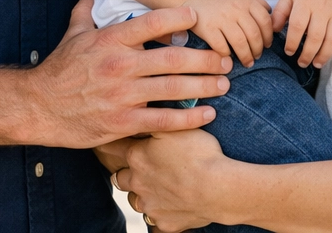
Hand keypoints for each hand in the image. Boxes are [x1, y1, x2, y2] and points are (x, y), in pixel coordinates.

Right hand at [21, 0, 231, 147]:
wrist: (38, 106)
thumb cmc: (60, 68)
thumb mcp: (74, 34)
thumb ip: (86, 10)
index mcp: (111, 40)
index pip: (152, 22)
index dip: (178, 17)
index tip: (197, 16)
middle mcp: (120, 65)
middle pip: (173, 59)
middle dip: (205, 59)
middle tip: (226, 58)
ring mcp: (122, 95)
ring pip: (173, 89)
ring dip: (204, 86)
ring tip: (224, 83)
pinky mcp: (123, 123)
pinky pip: (163, 121)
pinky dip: (189, 119)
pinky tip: (208, 115)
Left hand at [118, 129, 232, 231]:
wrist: (218, 187)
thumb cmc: (198, 152)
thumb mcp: (174, 126)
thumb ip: (154, 119)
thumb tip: (141, 111)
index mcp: (137, 157)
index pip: (114, 148)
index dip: (114, 143)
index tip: (115, 140)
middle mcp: (137, 183)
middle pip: (119, 178)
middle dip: (127, 172)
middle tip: (141, 166)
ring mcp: (149, 206)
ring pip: (135, 200)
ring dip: (142, 193)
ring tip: (160, 185)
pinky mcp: (163, 224)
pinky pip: (155, 219)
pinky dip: (162, 211)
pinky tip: (175, 202)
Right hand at [181, 0, 271, 65]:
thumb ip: (255, 1)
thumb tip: (271, 14)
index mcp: (245, 0)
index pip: (265, 21)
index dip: (268, 36)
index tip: (266, 45)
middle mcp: (235, 8)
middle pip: (254, 34)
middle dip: (258, 49)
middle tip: (257, 57)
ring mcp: (221, 18)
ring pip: (241, 43)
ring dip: (246, 56)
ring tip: (247, 62)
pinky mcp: (207, 28)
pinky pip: (222, 47)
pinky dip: (227, 55)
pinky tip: (228, 57)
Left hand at [271, 0, 331, 66]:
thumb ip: (281, 11)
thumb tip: (273, 31)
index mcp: (305, 1)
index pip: (298, 26)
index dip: (292, 43)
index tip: (289, 52)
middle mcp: (323, 7)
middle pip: (316, 36)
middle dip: (308, 54)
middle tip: (301, 63)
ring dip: (325, 55)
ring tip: (316, 64)